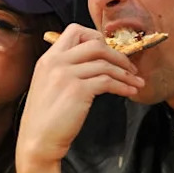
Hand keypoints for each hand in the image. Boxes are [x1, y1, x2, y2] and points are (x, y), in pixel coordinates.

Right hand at [17, 24, 144, 167]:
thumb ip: (64, 69)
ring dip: (125, 73)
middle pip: (95, 44)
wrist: (37, 141)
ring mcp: (66, 75)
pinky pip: (108, 81)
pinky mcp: (78, 91)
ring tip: (136, 82)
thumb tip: (92, 63)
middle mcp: (56, 62)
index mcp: (48, 58)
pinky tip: (129, 92)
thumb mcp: (48, 84)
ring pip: (105, 64)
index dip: (96, 37)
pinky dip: (123, 86)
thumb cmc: (46, 118)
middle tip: (130, 67)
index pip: (75, 31)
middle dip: (118, 55)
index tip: (109, 50)